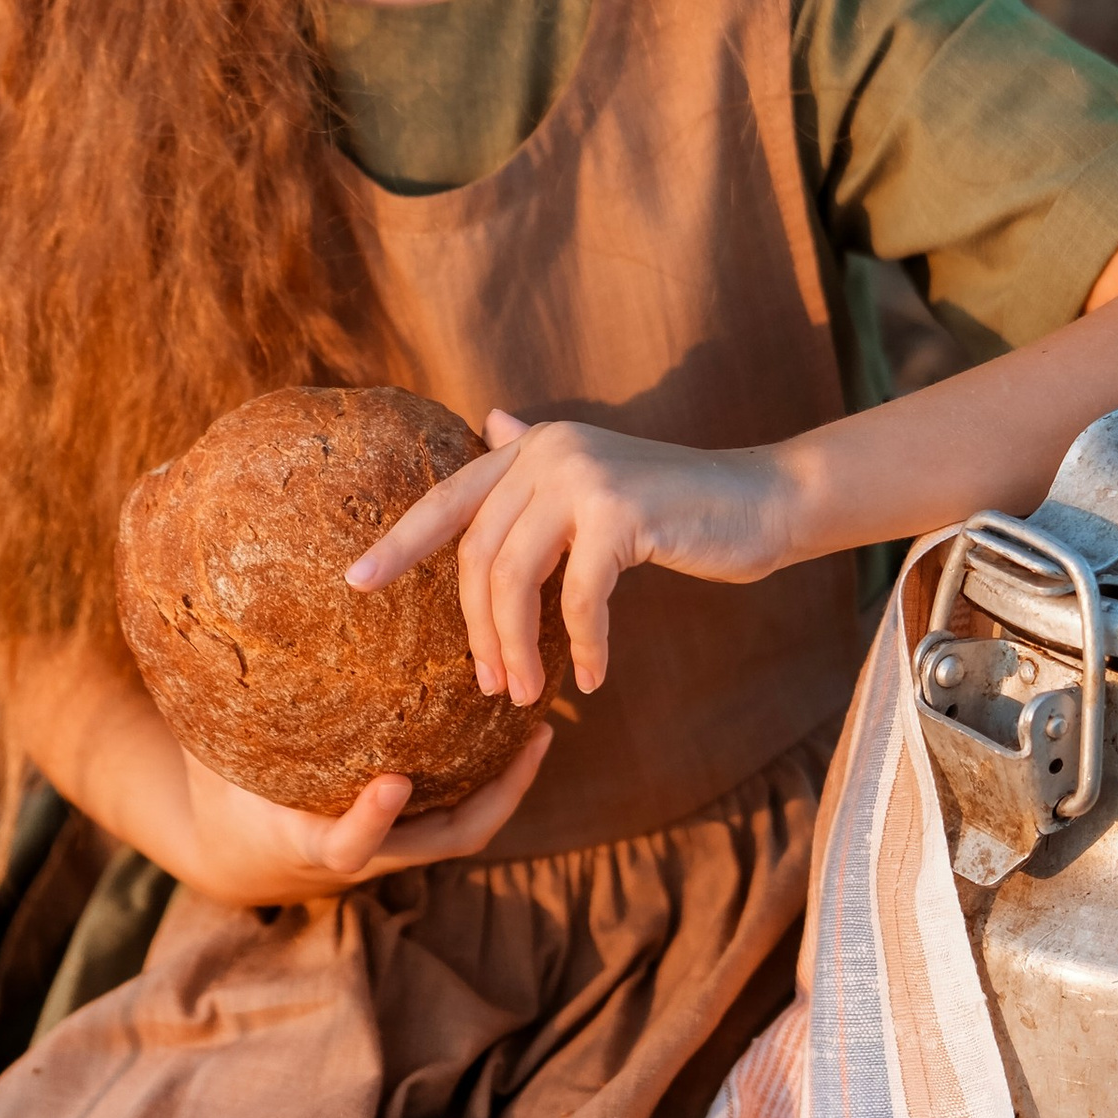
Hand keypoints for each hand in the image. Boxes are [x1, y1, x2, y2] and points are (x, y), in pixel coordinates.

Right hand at [171, 724, 553, 908]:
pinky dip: (493, 779)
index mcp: (308, 844)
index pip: (345, 847)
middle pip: (442, 842)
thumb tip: (202, 628)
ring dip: (508, 787)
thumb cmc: (225, 795)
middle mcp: (363, 852)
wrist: (237, 856)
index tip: (392, 784)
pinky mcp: (407, 832)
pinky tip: (515, 730)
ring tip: (542, 730)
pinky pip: (459, 811)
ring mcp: (392, 845)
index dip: (369, 821)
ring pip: (463, 829)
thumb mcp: (214, 760)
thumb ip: (219, 712)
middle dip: (494, 799)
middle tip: (532, 741)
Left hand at [346, 412, 791, 699]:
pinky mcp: (620, 512)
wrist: (762, 500)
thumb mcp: (596, 485)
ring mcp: (582, 477)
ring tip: (529, 695)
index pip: (448, 499)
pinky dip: (582, 644)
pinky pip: (579, 597)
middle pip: (478, 554)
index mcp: (532, 446)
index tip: (355, 583)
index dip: (400, 543)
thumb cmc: (676, 508)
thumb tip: (489, 423)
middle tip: (491, 685)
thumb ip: (539, 468)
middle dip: (478, 629)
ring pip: (516, 578)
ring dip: (518, 647)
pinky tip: (591, 675)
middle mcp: (548, 450)